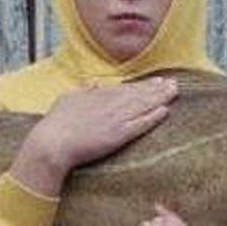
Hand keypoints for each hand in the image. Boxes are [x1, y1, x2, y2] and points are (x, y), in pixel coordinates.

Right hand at [10, 77, 178, 195]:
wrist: (52, 144)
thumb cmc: (55, 124)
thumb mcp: (68, 99)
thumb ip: (84, 91)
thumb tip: (94, 83)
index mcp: (98, 96)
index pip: (126, 88)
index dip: (143, 85)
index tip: (157, 81)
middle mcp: (109, 105)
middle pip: (138, 95)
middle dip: (156, 89)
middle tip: (174, 84)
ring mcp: (115, 120)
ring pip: (142, 106)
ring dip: (159, 99)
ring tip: (174, 92)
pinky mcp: (118, 135)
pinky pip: (140, 125)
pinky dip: (153, 117)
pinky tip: (165, 111)